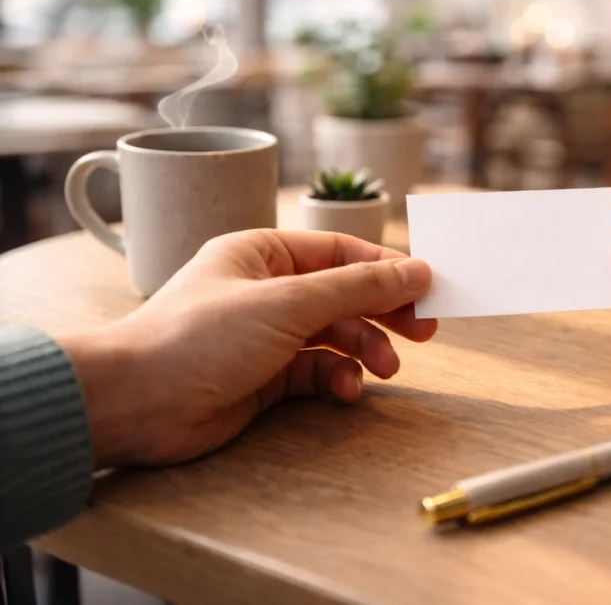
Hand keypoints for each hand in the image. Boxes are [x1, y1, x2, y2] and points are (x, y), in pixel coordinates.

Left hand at [57, 229, 436, 468]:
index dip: (388, 268)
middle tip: (425, 331)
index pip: (342, 252)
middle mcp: (266, 289)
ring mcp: (266, 334)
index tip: (429, 288)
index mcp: (263, 253)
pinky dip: (337, 379)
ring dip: (365, 349)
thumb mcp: (288, 303)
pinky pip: (318, 370)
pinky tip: (346, 390)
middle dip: (384, 312)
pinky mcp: (265, 377)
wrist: (135, 405)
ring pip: (336, 335)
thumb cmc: (197, 338)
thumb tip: (417, 271)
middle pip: (344, 294)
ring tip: (386, 368)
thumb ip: (357, 287)